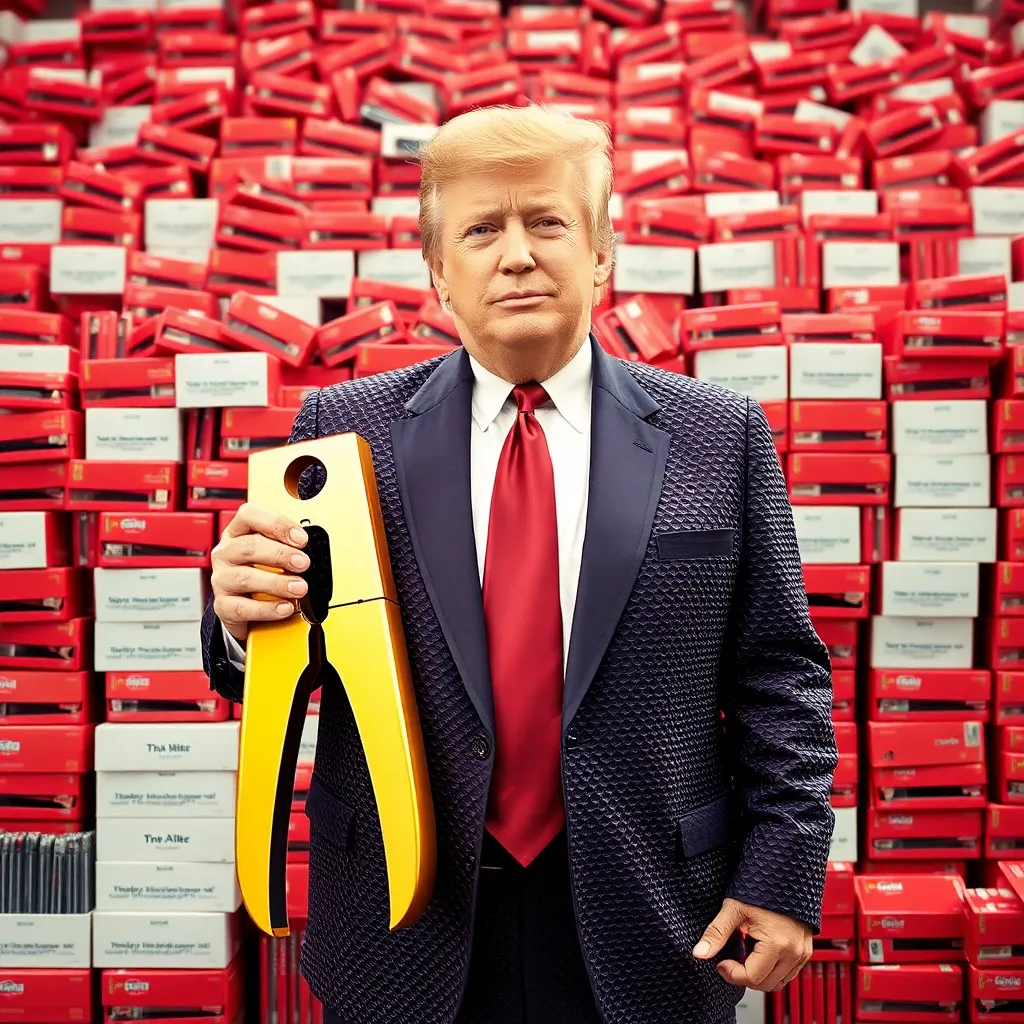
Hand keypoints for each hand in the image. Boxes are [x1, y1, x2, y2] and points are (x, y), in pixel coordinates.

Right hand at [211, 502, 309, 643]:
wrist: (241, 605)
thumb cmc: (260, 572)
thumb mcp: (272, 552)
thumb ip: (287, 546)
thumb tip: (313, 549)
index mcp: (238, 532)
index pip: (250, 515)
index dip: (277, 524)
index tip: (301, 538)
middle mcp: (226, 553)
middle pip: (249, 546)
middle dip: (281, 554)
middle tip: (304, 563)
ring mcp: (222, 579)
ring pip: (245, 578)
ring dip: (277, 583)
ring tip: (300, 588)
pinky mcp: (223, 605)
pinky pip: (244, 608)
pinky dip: (268, 609)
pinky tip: (285, 607)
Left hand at [692, 897, 811, 991]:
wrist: (783, 872)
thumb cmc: (761, 886)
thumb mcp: (734, 909)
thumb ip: (716, 933)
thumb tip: (699, 952)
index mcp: (778, 944)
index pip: (752, 978)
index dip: (732, 974)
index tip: (721, 963)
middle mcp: (794, 953)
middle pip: (765, 984)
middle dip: (744, 977)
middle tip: (729, 961)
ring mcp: (802, 953)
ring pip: (778, 982)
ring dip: (759, 976)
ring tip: (745, 955)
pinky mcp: (804, 950)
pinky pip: (788, 973)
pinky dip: (772, 970)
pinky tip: (759, 953)